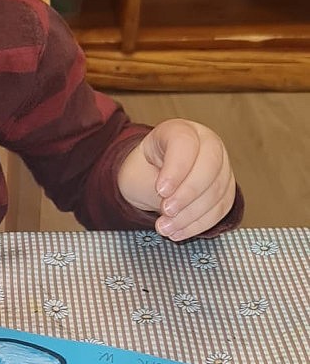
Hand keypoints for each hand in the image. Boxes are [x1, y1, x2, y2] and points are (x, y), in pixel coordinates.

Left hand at [116, 120, 235, 240]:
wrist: (151, 180)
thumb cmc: (142, 172)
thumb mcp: (137, 176)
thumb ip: (154, 187)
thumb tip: (174, 208)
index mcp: (179, 131)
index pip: (185, 143)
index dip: (176, 169)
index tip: (161, 190)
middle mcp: (206, 142)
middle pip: (210, 165)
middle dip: (188, 193)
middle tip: (166, 211)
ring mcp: (220, 165)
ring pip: (217, 190)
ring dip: (191, 214)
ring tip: (166, 228)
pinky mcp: (225, 188)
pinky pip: (221, 208)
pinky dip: (200, 224)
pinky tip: (178, 232)